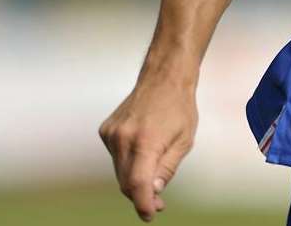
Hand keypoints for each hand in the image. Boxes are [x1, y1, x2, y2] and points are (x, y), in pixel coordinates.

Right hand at [99, 76, 197, 220]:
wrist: (164, 78)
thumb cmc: (179, 107)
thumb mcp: (184, 141)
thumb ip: (167, 168)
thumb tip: (153, 190)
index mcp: (145, 141)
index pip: (137, 183)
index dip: (143, 203)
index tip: (149, 214)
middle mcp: (123, 138)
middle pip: (126, 181)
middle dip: (140, 195)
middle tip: (157, 203)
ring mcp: (111, 134)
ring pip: (119, 171)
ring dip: (133, 179)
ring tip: (152, 178)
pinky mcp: (106, 131)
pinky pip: (115, 157)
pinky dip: (127, 162)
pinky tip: (142, 150)